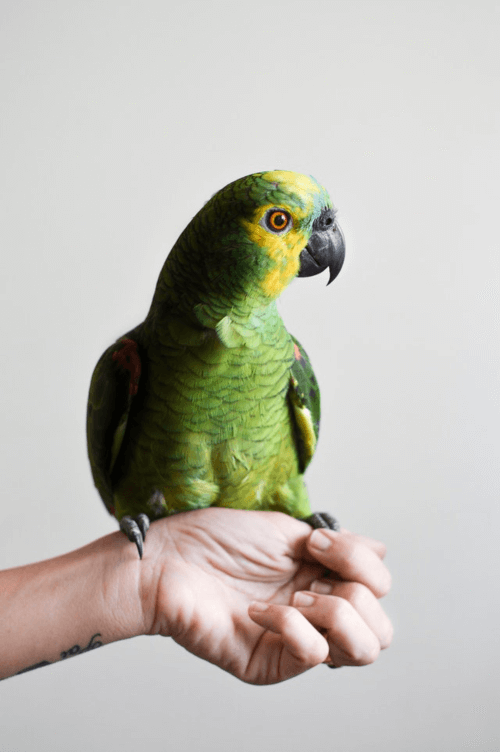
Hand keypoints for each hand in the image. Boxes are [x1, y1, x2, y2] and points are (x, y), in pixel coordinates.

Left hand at [140, 508, 391, 683]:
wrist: (169, 560)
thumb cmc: (218, 539)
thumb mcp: (289, 531)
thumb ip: (341, 547)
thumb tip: (382, 550)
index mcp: (322, 579)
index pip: (379, 589)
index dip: (361, 563)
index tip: (316, 541)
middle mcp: (317, 614)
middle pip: (381, 630)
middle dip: (357, 593)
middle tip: (310, 576)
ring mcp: (296, 642)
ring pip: (362, 650)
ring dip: (335, 613)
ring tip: (294, 597)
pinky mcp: (271, 664)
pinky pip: (313, 655)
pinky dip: (293, 625)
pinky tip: (259, 610)